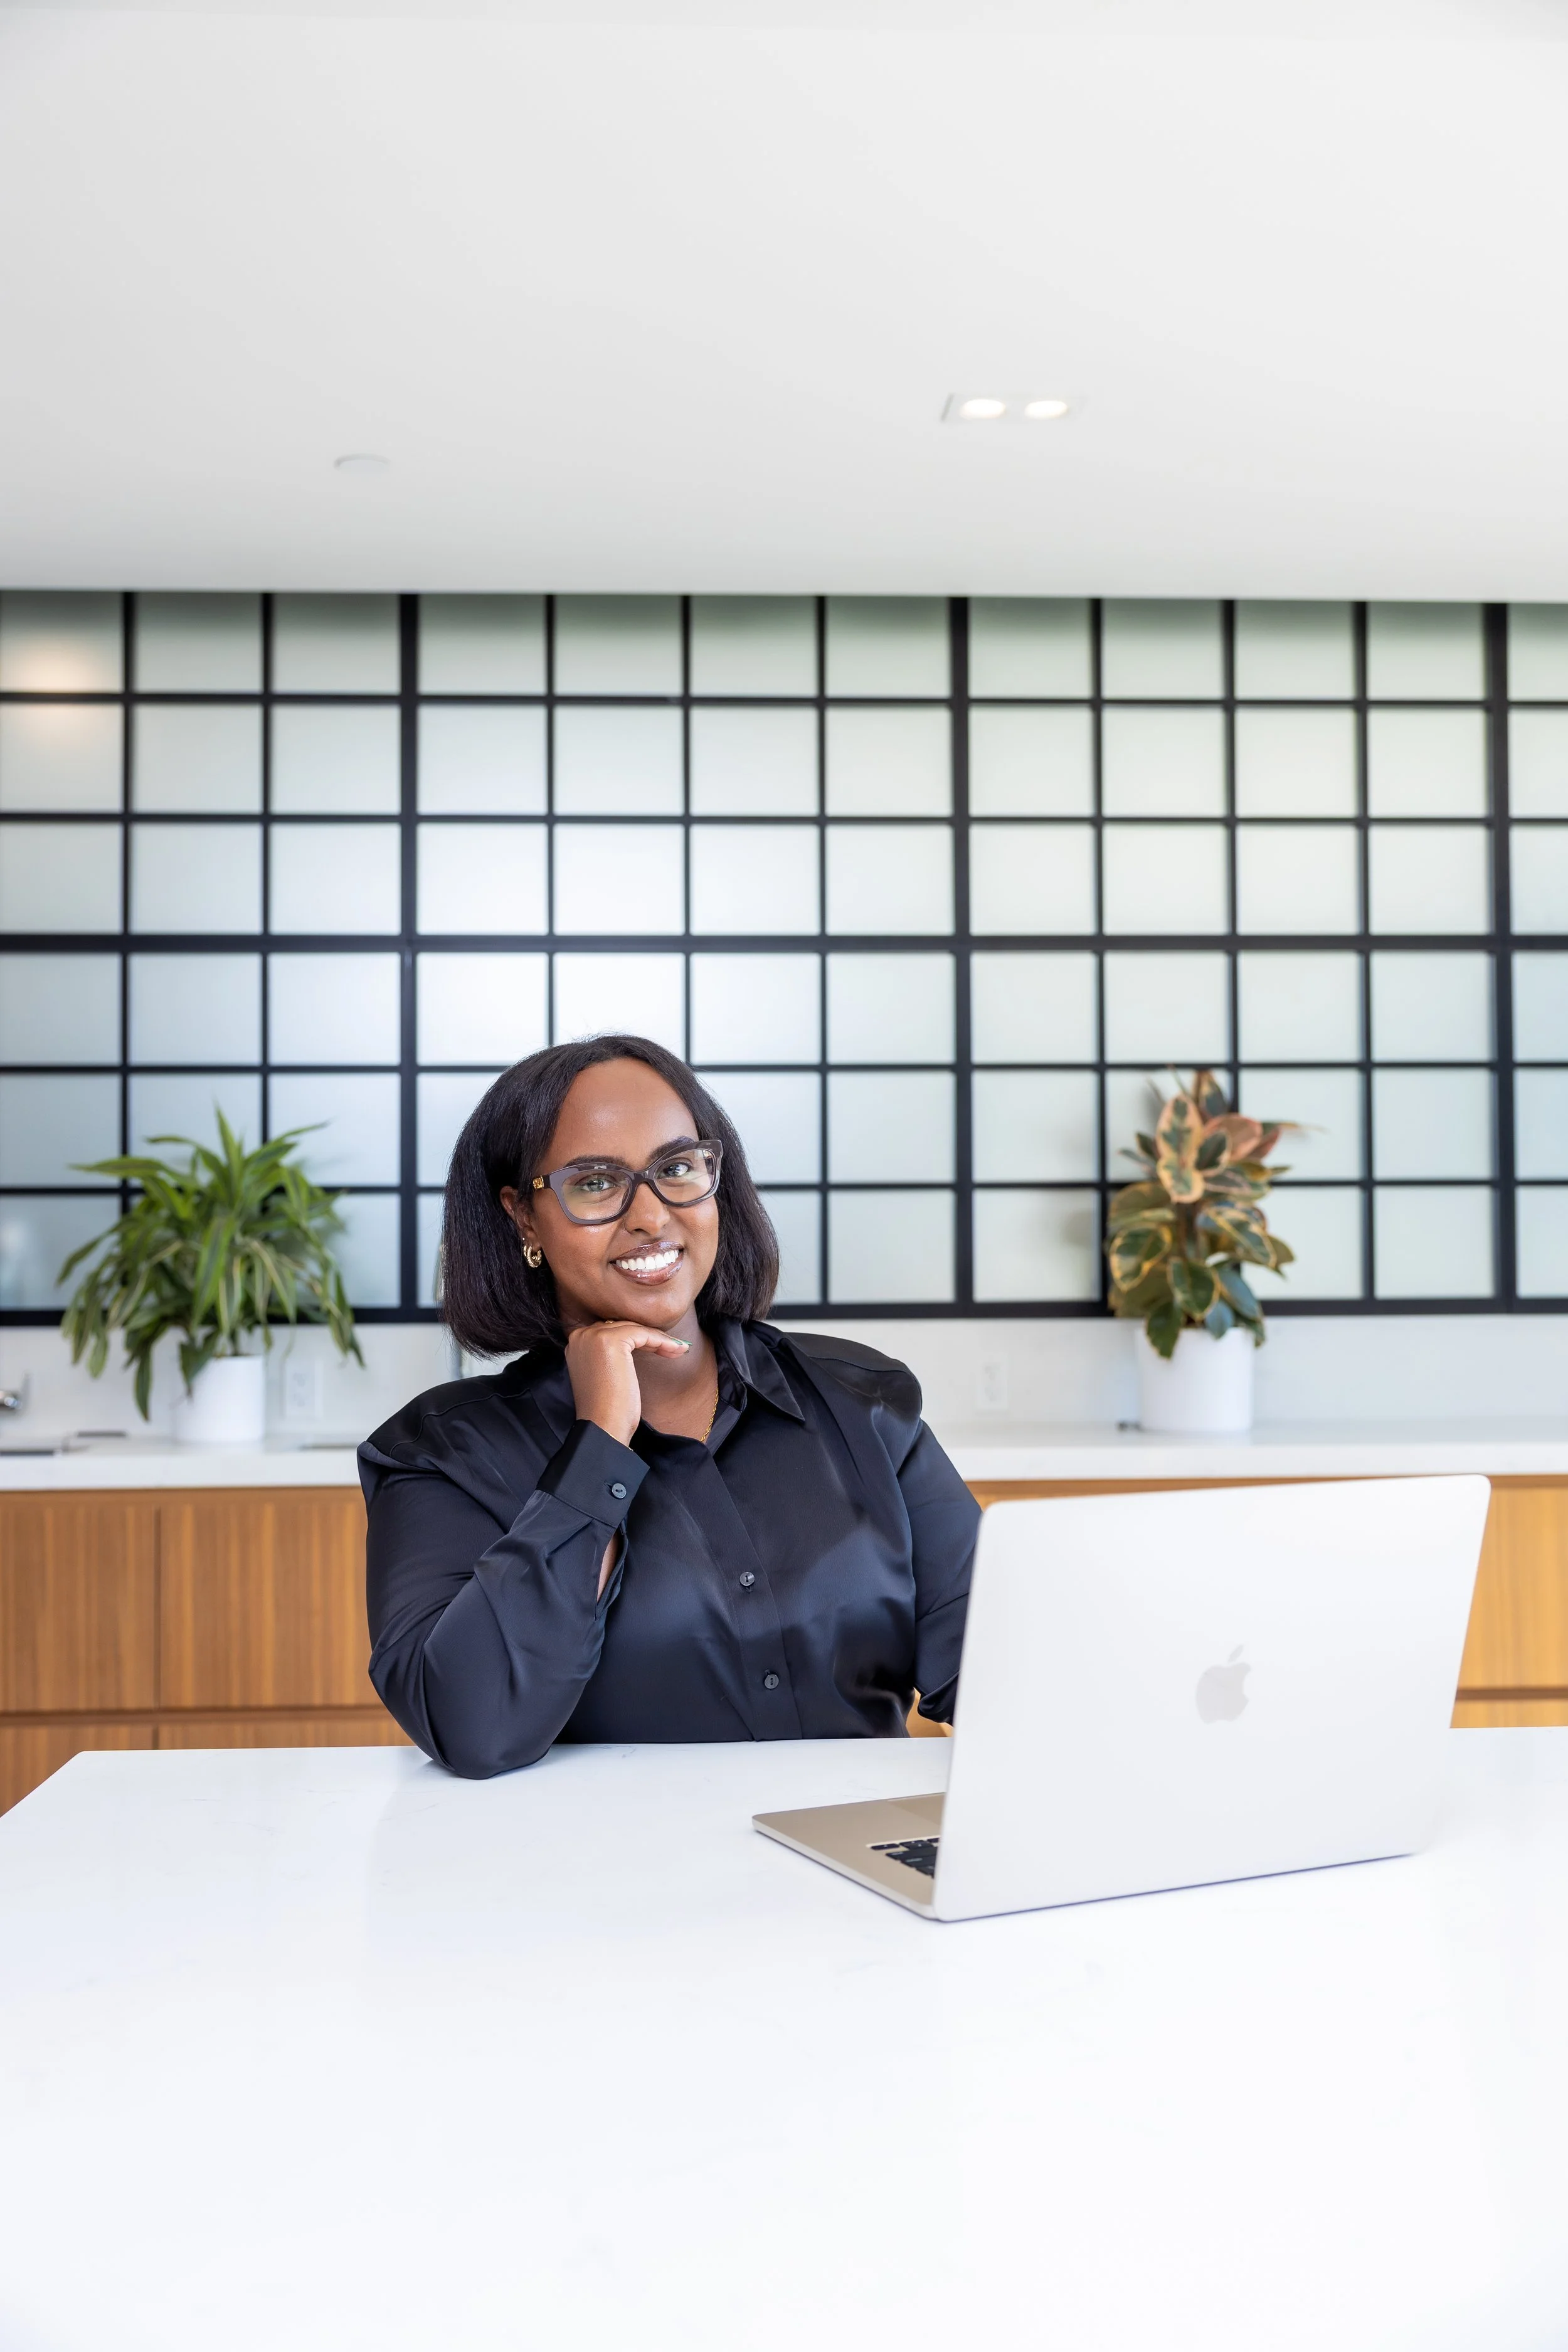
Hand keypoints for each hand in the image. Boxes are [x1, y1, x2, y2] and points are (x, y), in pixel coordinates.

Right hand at [564, 1320, 690, 1447]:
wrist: (603, 1427)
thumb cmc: (607, 1408)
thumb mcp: (605, 1374)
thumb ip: (610, 1355)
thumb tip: (637, 1341)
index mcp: (577, 1344)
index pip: (613, 1332)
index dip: (640, 1339)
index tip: (662, 1348)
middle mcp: (581, 1336)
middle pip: (624, 1328)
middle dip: (651, 1337)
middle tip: (674, 1348)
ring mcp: (593, 1337)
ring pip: (634, 1329)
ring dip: (660, 1339)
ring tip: (679, 1350)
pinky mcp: (609, 1341)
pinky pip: (642, 1334)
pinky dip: (661, 1341)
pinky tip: (676, 1350)